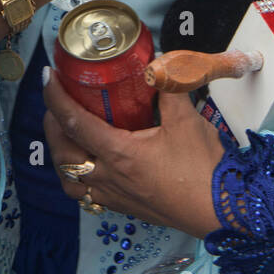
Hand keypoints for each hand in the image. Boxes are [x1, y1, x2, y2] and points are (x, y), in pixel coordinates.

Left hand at [43, 70, 224, 236]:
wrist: (224, 212)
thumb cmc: (204, 169)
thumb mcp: (186, 118)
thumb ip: (169, 85)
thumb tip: (157, 61)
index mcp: (119, 154)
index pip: (74, 123)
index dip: (56, 98)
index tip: (48, 77)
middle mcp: (110, 178)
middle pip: (63, 153)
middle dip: (52, 124)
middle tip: (56, 101)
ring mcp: (116, 197)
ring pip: (70, 180)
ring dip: (61, 155)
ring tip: (65, 133)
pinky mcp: (126, 207)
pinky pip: (87, 195)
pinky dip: (78, 177)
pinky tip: (90, 163)